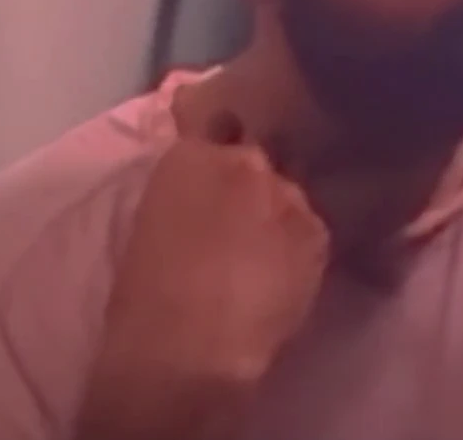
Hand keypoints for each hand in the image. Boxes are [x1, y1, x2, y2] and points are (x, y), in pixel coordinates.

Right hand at [76, 110, 328, 439]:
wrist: (188, 346)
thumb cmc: (145, 297)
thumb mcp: (152, 225)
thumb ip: (184, 193)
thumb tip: (203, 198)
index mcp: (190, 156)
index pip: (211, 117)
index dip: (219, 135)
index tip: (220, 148)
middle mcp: (244, 162)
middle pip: (259, 154)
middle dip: (255, 176)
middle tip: (245, 212)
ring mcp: (287, 194)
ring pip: (290, 192)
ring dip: (280, 210)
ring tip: (267, 248)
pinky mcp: (316, 233)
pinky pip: (312, 228)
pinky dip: (301, 244)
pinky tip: (285, 272)